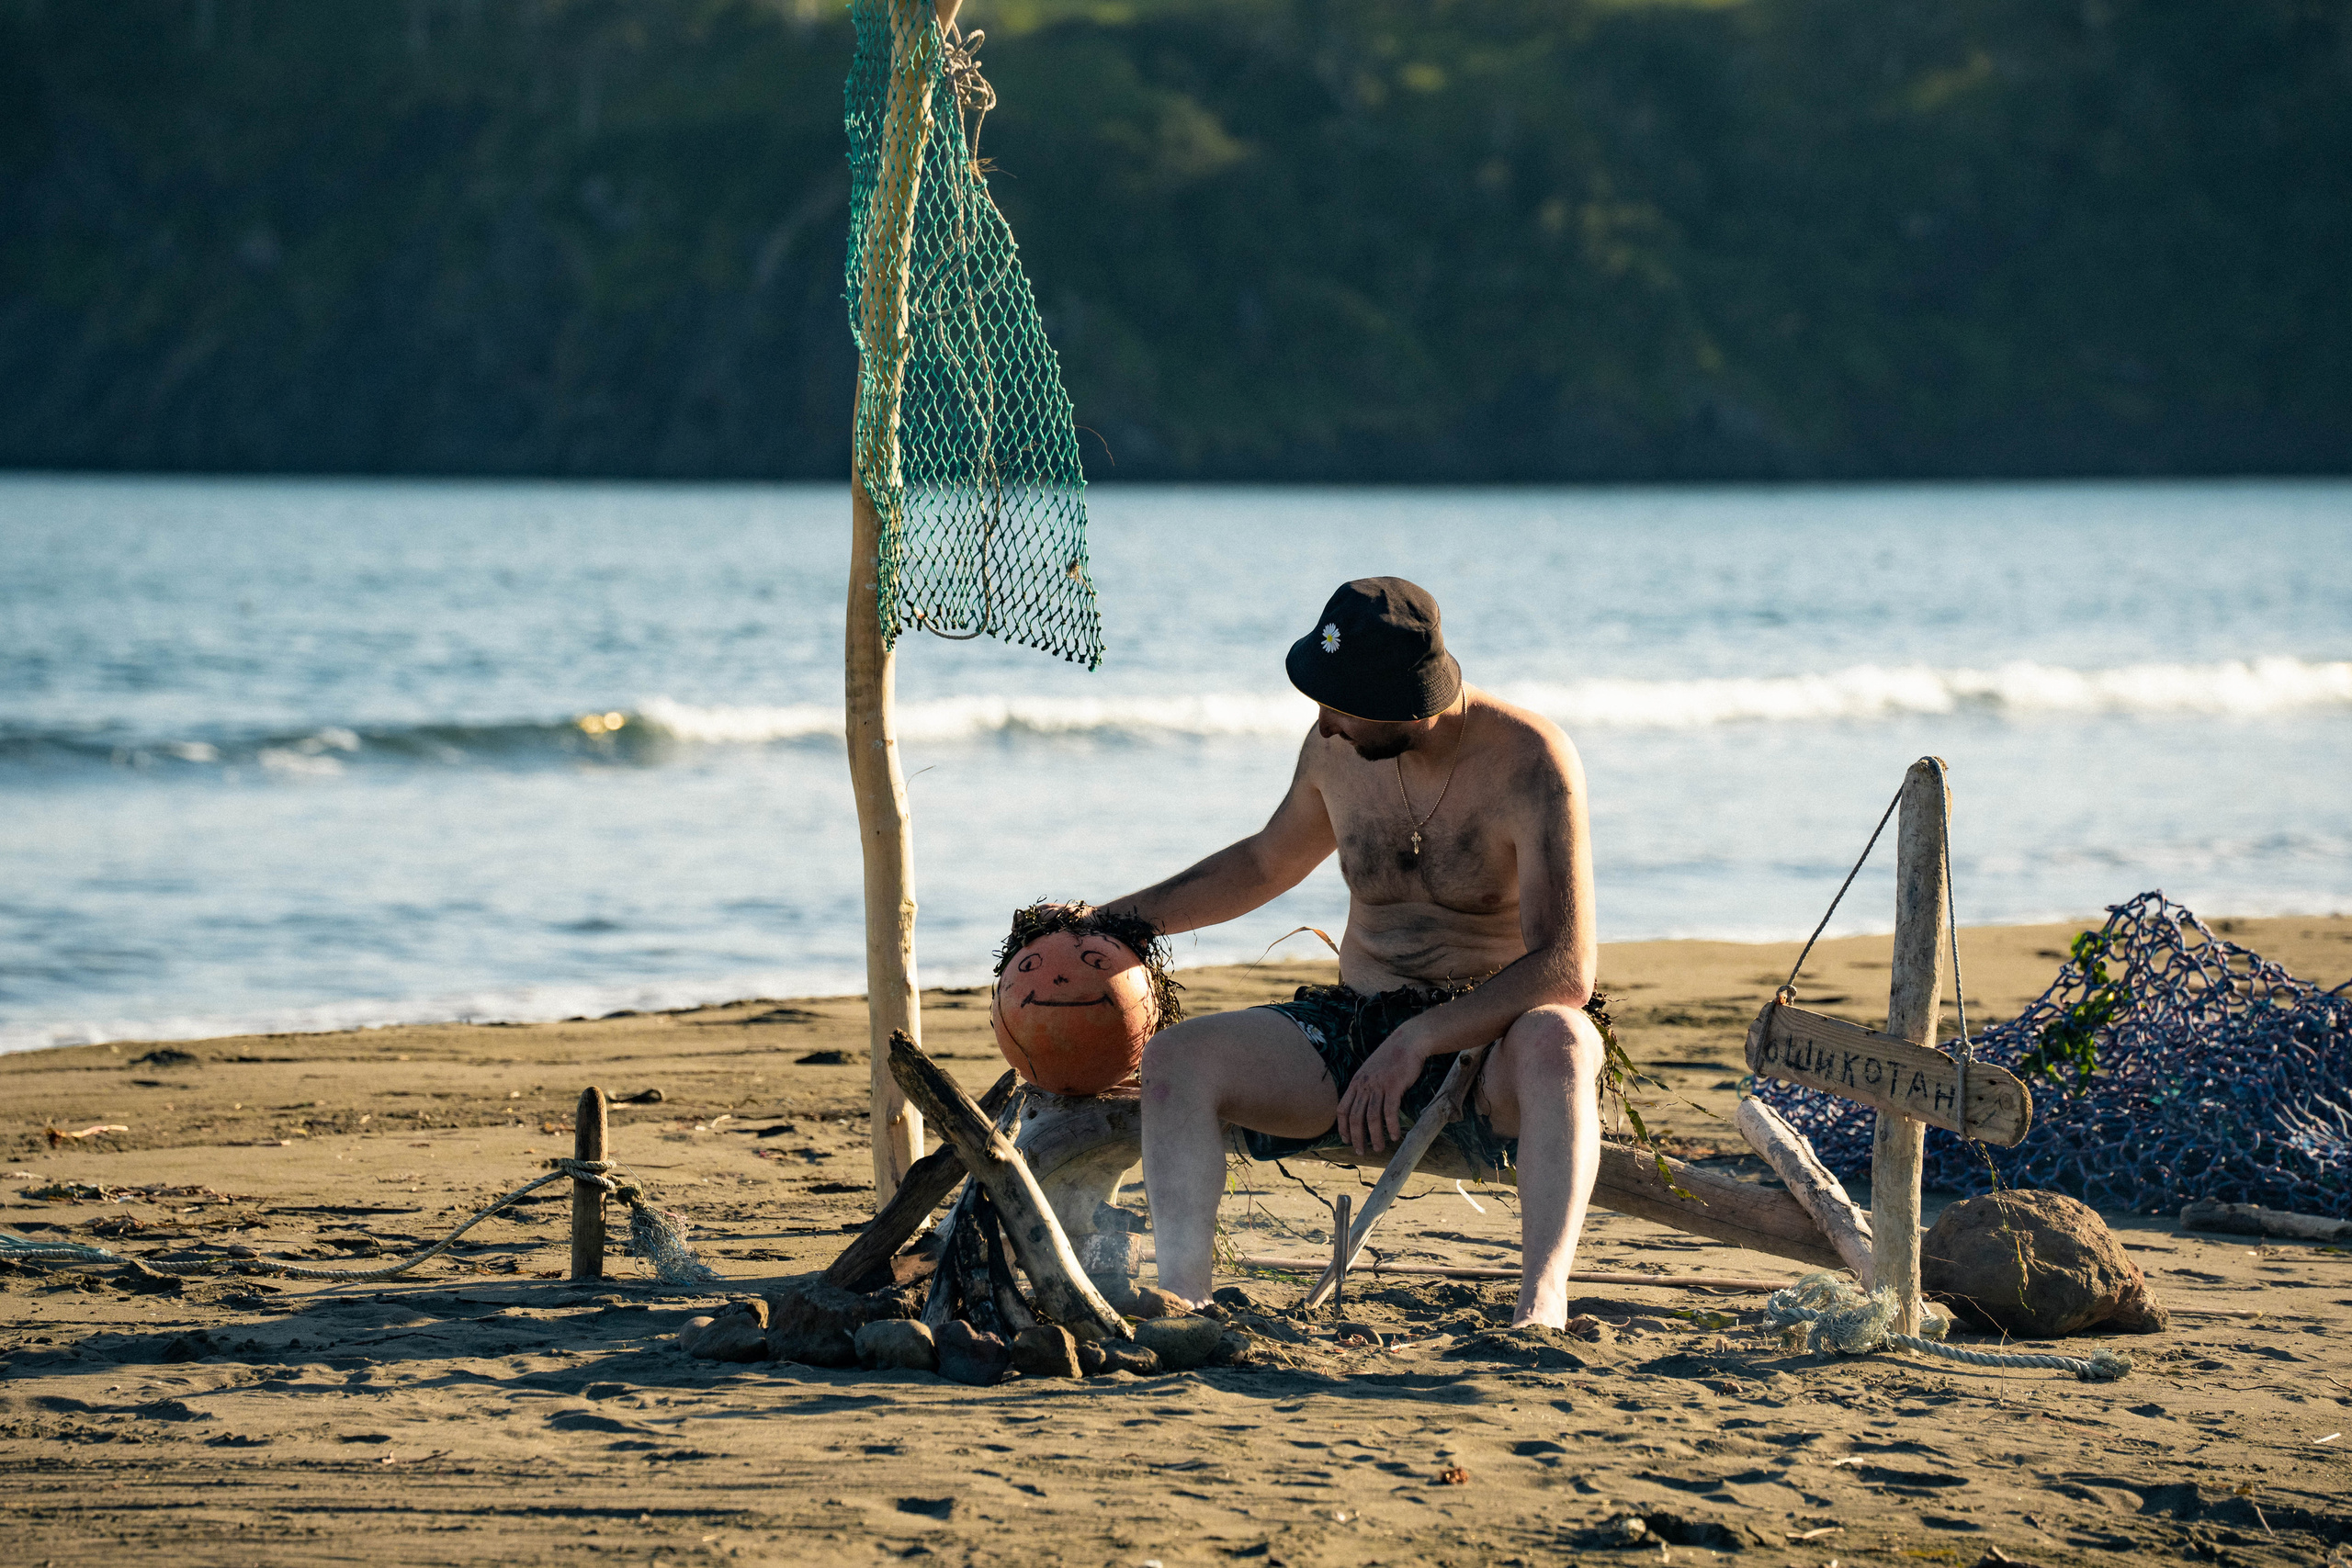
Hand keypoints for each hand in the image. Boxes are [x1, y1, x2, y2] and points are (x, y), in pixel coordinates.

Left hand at [1336, 1028, 1431, 1155]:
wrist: (1408, 1041)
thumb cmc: (1392, 1058)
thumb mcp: (1371, 1070)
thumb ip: (1366, 1086)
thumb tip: (1365, 1104)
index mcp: (1356, 1082)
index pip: (1343, 1109)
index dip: (1343, 1126)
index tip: (1346, 1139)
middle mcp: (1364, 1085)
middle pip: (1355, 1117)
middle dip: (1356, 1137)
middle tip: (1360, 1151)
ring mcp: (1378, 1085)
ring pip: (1371, 1117)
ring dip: (1374, 1136)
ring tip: (1379, 1148)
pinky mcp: (1393, 1086)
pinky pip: (1389, 1111)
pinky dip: (1391, 1126)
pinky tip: (1394, 1136)